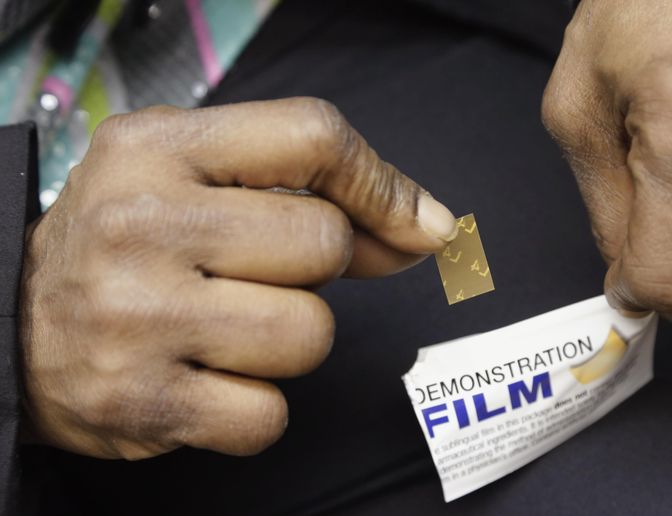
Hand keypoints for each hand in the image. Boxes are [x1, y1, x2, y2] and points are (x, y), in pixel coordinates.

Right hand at [19, 98, 456, 458]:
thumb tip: (426, 228)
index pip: (312, 136)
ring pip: (309, 335)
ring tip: (226, 328)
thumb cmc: (130, 243)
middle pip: (324, 243)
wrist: (16, 325)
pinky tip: (208, 379)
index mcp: (158, 148)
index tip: (414, 224)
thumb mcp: (197, 180)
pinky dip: (256, 407)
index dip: (381, 183)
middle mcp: (140, 223)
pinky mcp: (142, 402)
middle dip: (314, 271)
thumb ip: (316, 193)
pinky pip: (270, 415)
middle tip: (251, 275)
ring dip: (289, 341)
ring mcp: (137, 316)